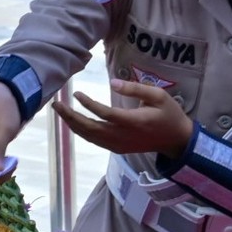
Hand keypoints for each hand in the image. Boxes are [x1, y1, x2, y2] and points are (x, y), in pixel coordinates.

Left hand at [53, 80, 195, 157]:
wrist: (176, 141)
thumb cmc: (169, 114)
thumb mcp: (159, 96)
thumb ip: (136, 88)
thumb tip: (113, 82)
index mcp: (135, 122)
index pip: (106, 114)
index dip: (89, 105)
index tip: (77, 94)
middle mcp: (123, 136)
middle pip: (91, 128)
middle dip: (71, 117)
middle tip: (56, 104)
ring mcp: (119, 145)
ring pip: (90, 137)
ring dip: (73, 124)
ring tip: (60, 111)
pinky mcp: (117, 149)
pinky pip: (95, 141)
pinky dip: (82, 132)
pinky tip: (73, 121)